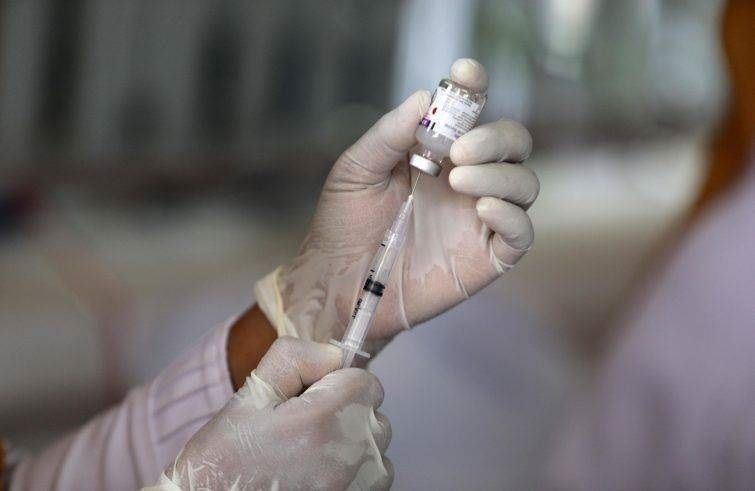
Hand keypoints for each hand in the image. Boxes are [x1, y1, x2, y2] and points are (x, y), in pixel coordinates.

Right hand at [161, 338, 391, 489]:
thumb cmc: (225, 458)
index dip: (339, 381)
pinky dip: (355, 470)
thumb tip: (334, 355)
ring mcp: (354, 486)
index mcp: (320, 422)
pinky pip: (374, 475)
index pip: (367, 381)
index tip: (312, 395)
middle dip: (346, 409)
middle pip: (374, 412)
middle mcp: (345, 458)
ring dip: (353, 441)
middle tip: (303, 426)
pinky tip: (319, 472)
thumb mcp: (251, 394)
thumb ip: (296, 358)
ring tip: (310, 452)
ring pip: (377, 445)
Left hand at [255, 58, 537, 351]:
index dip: (474, 88)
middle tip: (458, 150)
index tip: (463, 75)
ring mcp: (480, 218)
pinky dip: (512, 215)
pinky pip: (522, 232)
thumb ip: (389, 135)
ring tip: (457, 180)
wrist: (337, 284)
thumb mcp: (356, 171)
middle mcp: (466, 180)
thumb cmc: (343, 226)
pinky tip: (483, 208)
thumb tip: (425, 96)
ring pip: (524, 183)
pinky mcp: (488, 257)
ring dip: (500, 174)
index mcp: (437, 153)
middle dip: (494, 137)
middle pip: (512, 143)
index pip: (471, 112)